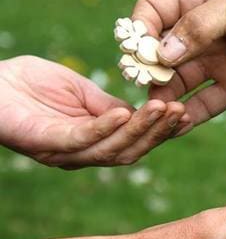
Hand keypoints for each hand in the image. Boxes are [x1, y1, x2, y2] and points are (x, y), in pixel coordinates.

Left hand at [0, 56, 189, 167]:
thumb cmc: (26, 83)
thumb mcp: (80, 91)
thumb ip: (108, 105)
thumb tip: (139, 114)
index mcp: (91, 142)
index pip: (134, 142)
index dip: (161, 132)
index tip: (185, 113)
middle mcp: (80, 155)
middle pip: (130, 152)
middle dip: (159, 133)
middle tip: (182, 112)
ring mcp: (63, 153)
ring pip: (113, 150)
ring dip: (142, 130)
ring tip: (163, 109)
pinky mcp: (46, 144)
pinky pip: (83, 139)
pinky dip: (107, 127)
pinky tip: (126, 112)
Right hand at [132, 0, 225, 132]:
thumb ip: (201, 26)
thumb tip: (162, 53)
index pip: (157, 10)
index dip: (142, 27)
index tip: (137, 45)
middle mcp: (208, 30)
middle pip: (165, 49)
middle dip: (149, 66)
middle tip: (141, 81)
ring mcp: (222, 59)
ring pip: (182, 79)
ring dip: (165, 93)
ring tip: (156, 107)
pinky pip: (207, 102)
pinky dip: (191, 113)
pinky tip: (177, 121)